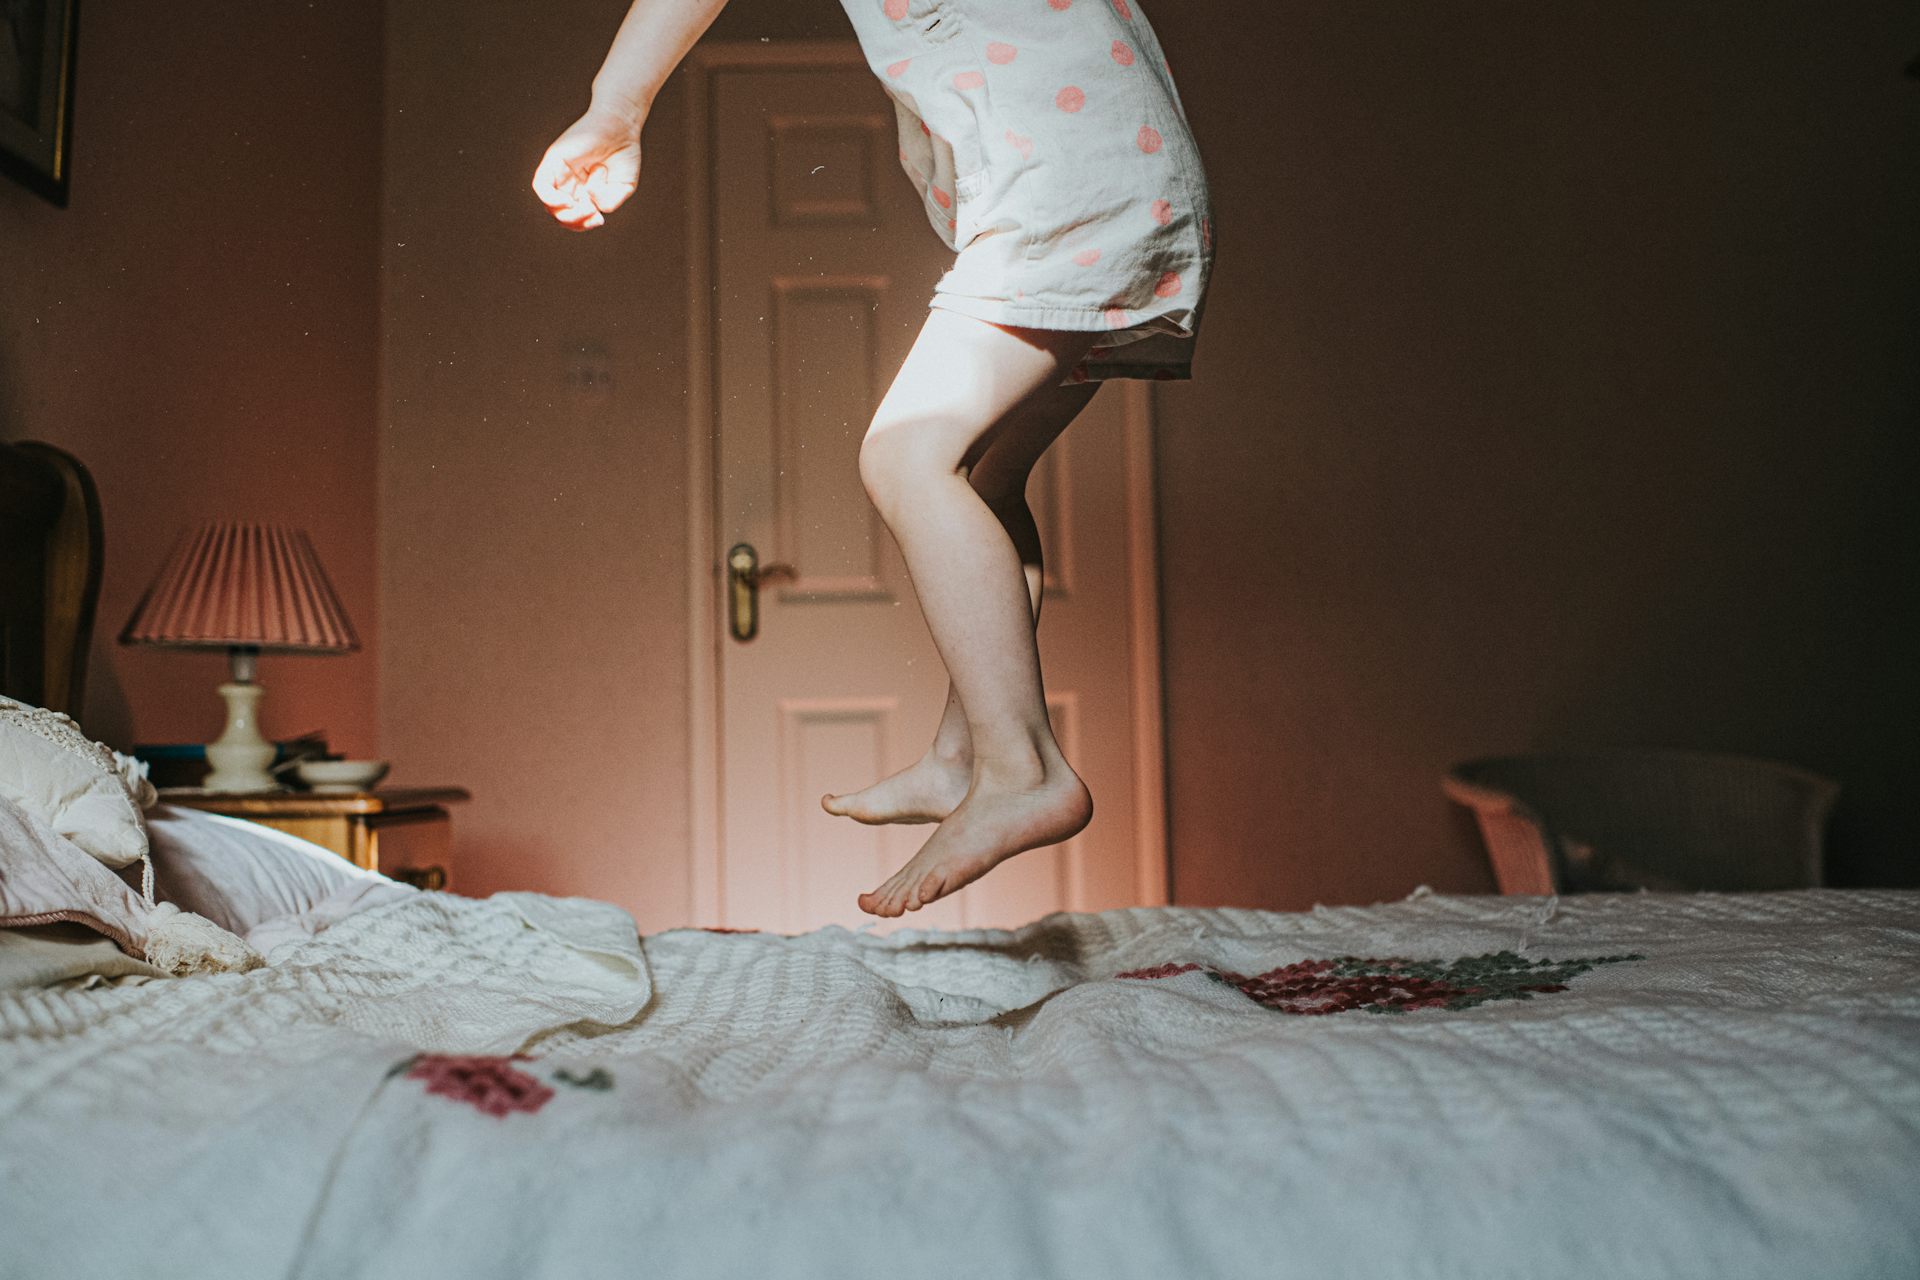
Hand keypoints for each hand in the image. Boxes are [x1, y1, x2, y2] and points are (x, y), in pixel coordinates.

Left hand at [531, 105, 642, 230]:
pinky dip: (551, 200)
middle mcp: (569, 184)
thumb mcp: (623, 188)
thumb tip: (589, 201)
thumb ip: (609, 202)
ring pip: (549, 205)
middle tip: (594, 213)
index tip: (599, 219)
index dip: (582, 225)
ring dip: (568, 214)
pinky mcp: (553, 161)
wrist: (621, 126)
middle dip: (577, 222)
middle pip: (560, 215)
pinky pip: (541, 186)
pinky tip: (568, 202)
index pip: (572, 218)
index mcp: (583, 192)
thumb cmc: (623, 154)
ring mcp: (559, 173)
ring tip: (587, 205)